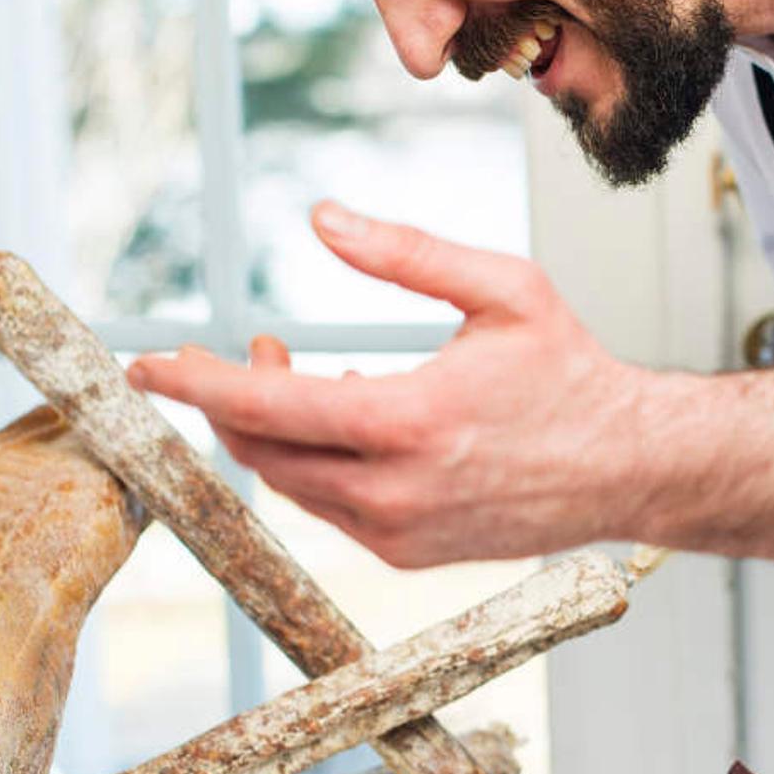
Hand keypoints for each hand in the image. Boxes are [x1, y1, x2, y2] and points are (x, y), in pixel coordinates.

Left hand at [128, 202, 649, 566]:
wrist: (629, 467)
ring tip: (299, 376)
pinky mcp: (408, 554)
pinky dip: (316, 463)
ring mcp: (399, 532)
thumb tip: (321, 219)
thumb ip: (406, 253)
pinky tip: (349, 420)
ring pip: (291, 484)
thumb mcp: (504, 288)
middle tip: (253, 349)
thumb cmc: (572, 373)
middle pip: (261, 453)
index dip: (194, 387)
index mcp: (410, 422)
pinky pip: (330, 507)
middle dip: (231, 402)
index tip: (144, 367)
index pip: (266, 410)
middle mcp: (395, 490)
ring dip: (273, 431)